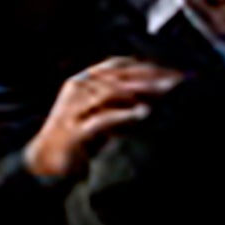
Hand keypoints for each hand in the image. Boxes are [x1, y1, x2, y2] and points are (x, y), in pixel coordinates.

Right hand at [25, 57, 177, 181]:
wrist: (47, 160)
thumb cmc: (80, 134)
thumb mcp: (101, 109)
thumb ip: (121, 97)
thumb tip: (157, 88)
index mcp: (83, 81)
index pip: (118, 64)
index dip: (146, 65)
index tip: (173, 71)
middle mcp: (77, 89)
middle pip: (118, 75)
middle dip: (150, 76)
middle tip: (178, 79)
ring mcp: (74, 109)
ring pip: (110, 91)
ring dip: (141, 89)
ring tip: (166, 91)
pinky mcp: (74, 131)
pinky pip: (102, 118)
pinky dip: (125, 114)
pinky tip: (144, 112)